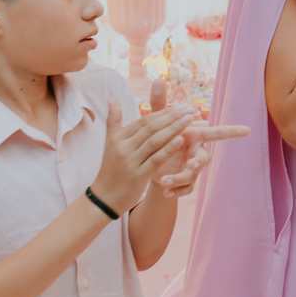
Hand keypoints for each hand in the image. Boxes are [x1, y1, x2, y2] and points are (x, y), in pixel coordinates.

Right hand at [89, 94, 196, 215]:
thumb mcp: (110, 143)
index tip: (182, 106)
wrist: (104, 198)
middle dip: (173, 117)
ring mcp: (129, 161)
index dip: (164, 112)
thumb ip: (113, 121)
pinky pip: (155, 159)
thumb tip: (112, 98)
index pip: (145, 120)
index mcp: (118, 137)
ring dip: (174, 128)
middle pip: (151, 127)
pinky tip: (181, 140)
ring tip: (190, 120)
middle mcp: (123, 147)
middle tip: (191, 109)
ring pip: (154, 141)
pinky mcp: (137, 175)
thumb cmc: (111, 168)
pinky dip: (168, 149)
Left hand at [145, 80, 250, 197]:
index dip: (232, 131)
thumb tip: (157, 80)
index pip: (216, 132)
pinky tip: (164, 191)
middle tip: (191, 165)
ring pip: (193, 175)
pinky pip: (186, 189)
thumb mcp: (157, 122)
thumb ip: (160, 103)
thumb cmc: (160, 138)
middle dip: (198, 162)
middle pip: (204, 158)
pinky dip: (175, 191)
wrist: (150, 162)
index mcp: (195, 136)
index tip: (248, 130)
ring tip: (164, 181)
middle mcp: (196, 152)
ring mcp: (192, 168)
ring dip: (180, 178)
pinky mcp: (184, 181)